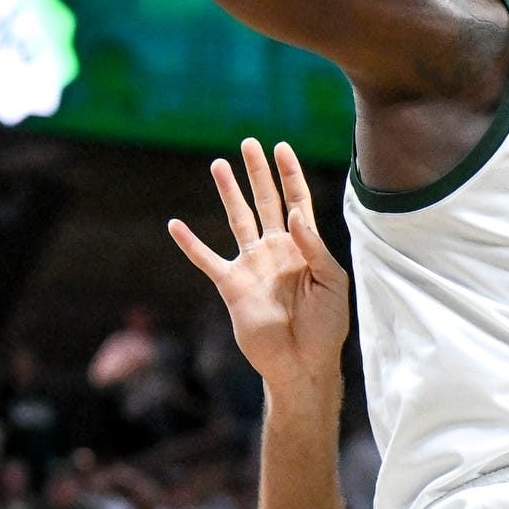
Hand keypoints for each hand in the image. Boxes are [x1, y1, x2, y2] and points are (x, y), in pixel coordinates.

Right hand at [170, 140, 348, 389]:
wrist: (302, 364)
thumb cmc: (325, 327)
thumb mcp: (332, 283)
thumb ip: (314, 247)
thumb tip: (293, 214)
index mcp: (303, 247)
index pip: (296, 201)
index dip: (289, 174)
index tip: (281, 147)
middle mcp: (276, 250)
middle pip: (265, 201)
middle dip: (257, 173)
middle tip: (248, 144)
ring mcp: (252, 266)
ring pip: (237, 220)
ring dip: (229, 193)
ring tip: (218, 165)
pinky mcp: (232, 286)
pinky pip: (207, 260)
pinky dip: (191, 244)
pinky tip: (176, 226)